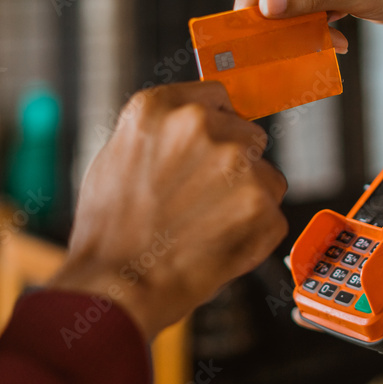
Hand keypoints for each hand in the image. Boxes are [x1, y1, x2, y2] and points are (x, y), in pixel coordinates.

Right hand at [48, 81, 288, 339]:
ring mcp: (235, 162)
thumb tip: (199, 124)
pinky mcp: (261, 202)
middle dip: (234, 165)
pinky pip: (273, 214)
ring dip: (248, 199)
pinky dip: (255, 233)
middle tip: (203, 201)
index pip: (217, 96)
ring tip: (206, 227)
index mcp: (160, 108)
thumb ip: (163, 132)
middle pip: (247, 135)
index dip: (218, 125)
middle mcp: (201, 125)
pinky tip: (219, 245)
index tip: (214, 147)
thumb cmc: (109, 231)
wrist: (115, 287)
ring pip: (265, 176)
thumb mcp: (117, 155)